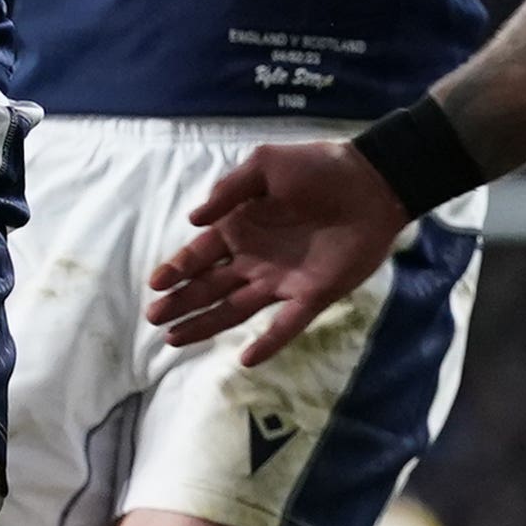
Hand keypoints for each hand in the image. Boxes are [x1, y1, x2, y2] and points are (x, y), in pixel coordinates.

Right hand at [148, 139, 411, 363]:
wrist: (371, 182)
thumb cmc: (317, 169)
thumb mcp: (265, 165)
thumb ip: (228, 191)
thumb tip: (192, 222)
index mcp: (240, 228)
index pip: (199, 256)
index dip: (176, 270)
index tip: (155, 286)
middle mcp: (254, 259)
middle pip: (209, 287)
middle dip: (180, 303)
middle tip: (154, 319)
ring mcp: (281, 280)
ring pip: (234, 309)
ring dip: (205, 324)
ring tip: (174, 340)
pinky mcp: (311, 295)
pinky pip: (286, 325)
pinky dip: (268, 343)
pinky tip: (246, 360)